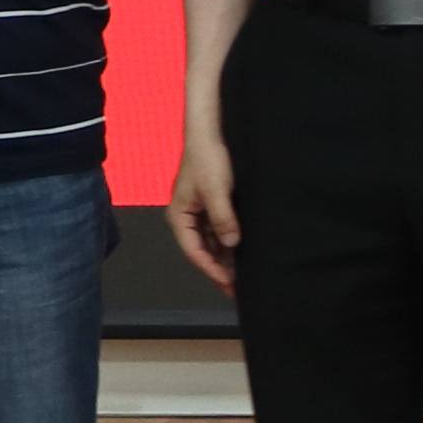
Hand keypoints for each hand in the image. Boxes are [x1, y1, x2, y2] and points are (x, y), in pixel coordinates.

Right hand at [164, 118, 238, 293]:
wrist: (209, 134)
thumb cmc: (207, 159)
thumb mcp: (216, 191)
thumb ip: (223, 218)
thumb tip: (232, 243)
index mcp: (180, 217)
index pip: (194, 252)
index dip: (212, 269)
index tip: (228, 283)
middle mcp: (187, 218)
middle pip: (202, 250)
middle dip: (219, 268)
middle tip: (237, 287)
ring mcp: (198, 212)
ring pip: (211, 242)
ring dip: (225, 257)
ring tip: (242, 274)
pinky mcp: (210, 205)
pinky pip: (218, 230)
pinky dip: (228, 241)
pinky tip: (242, 251)